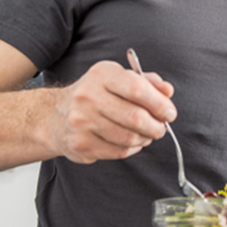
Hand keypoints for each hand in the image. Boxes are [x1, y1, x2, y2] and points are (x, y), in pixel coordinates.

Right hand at [49, 59, 175, 163]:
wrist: (56, 115)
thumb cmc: (96, 95)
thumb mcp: (119, 79)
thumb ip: (146, 82)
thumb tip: (168, 91)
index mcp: (102, 75)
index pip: (137, 88)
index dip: (159, 103)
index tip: (170, 113)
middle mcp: (88, 96)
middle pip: (135, 117)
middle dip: (156, 126)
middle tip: (161, 128)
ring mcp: (82, 121)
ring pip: (129, 137)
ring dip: (145, 138)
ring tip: (146, 134)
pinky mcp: (81, 144)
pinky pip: (119, 151)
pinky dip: (132, 149)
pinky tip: (132, 142)